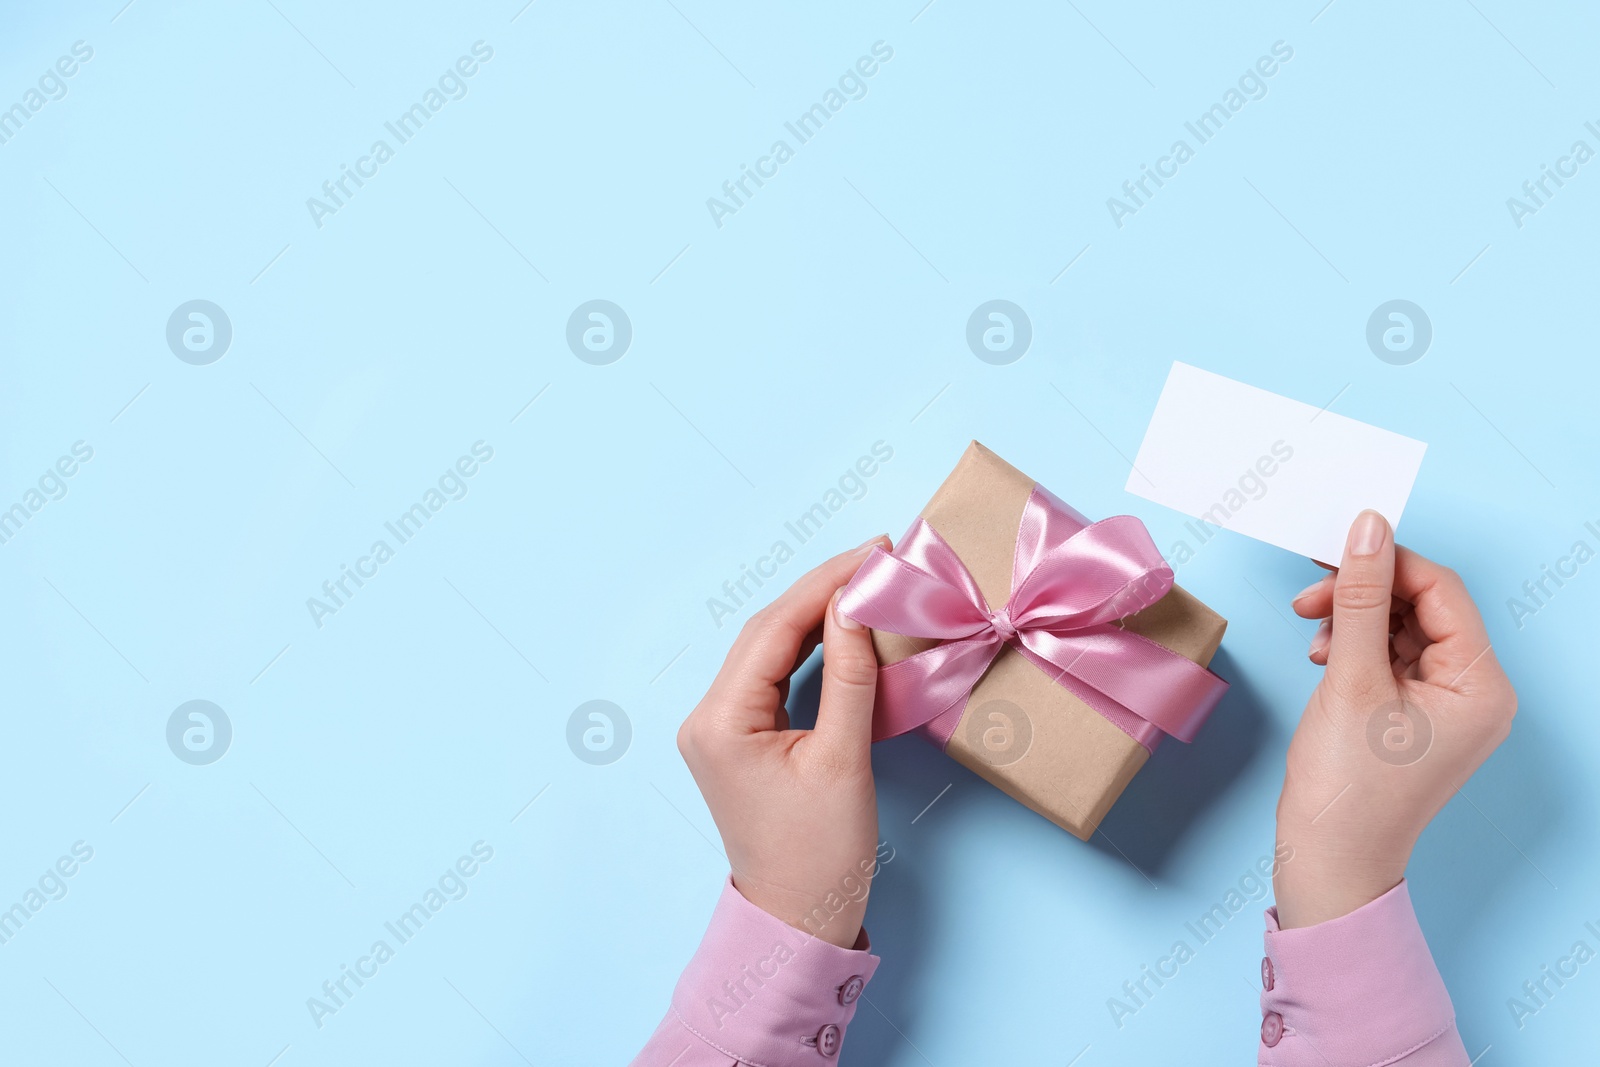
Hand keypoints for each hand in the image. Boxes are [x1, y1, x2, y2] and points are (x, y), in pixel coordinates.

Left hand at [677, 537, 889, 948]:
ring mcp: (719, 729)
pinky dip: (808, 648)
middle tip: (876, 559)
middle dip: (820, 591)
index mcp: (720, 721)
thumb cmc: (821, 854)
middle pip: (766, 632)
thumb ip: (849, 676)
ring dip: (815, 615)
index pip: (775, 629)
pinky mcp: (739, 740)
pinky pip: (772, 675)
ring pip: (768, 649)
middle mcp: (707, 718)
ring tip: (865, 582)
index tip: (873, 552)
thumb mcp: (844, 760)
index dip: (825, 584)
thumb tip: (855, 606)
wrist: (799, 922)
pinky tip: (841, 627)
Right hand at [1274, 510, 1516, 928]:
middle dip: (1364, 593)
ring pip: (1403, 629)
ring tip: (1314, 637)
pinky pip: (1392, 658)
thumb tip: (1368, 528)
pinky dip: (1355, 648)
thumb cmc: (1348, 788)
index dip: (1386, 562)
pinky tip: (1325, 658)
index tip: (1332, 549)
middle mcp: (1477, 694)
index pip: (1441, 590)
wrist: (1329, 863)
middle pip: (1424, 606)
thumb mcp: (1350, 678)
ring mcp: (1448, 708)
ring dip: (1354, 620)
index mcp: (1482, 685)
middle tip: (1309, 595)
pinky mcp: (1416, 717)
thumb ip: (1358, 597)